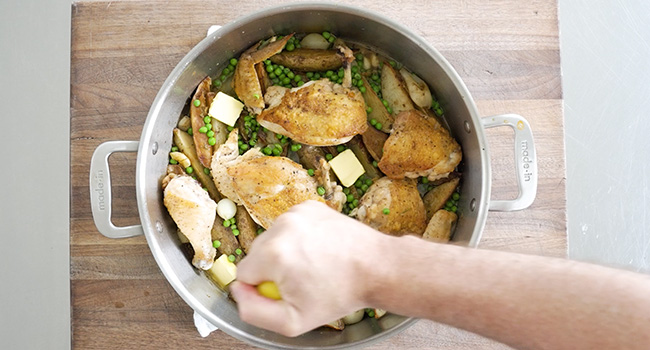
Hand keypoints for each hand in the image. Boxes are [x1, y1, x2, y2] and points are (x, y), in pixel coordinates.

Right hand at [229, 200, 382, 336]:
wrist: (376, 267)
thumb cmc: (339, 294)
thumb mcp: (293, 321)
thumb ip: (254, 311)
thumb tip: (238, 291)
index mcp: (273, 254)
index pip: (243, 273)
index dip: (262, 287)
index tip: (286, 291)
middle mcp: (281, 226)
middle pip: (257, 253)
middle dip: (273, 268)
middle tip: (303, 280)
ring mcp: (296, 213)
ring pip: (273, 238)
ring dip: (286, 252)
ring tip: (314, 263)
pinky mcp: (309, 206)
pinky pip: (290, 226)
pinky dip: (299, 237)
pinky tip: (319, 248)